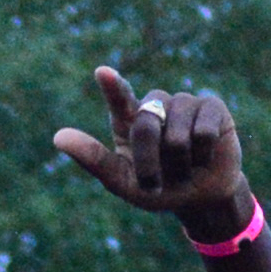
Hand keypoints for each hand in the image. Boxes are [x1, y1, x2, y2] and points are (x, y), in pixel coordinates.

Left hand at [49, 63, 258, 244]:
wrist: (199, 198)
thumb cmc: (157, 188)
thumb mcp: (123, 182)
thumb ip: (93, 159)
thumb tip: (58, 137)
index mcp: (128, 120)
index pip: (119, 98)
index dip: (113, 86)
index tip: (103, 73)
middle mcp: (155, 104)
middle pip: (145, 124)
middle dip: (148, 161)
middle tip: (154, 184)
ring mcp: (184, 102)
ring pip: (176, 132)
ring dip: (179, 163)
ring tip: (185, 167)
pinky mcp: (212, 107)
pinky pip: (203, 131)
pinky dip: (202, 154)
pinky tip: (205, 156)